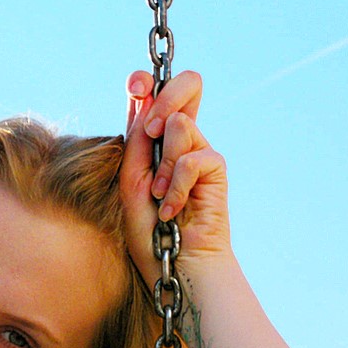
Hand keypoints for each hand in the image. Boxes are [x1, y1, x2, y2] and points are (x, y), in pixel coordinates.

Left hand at [120, 69, 236, 286]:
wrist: (174, 267)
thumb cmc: (148, 233)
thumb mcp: (130, 183)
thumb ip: (135, 142)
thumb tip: (140, 95)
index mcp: (157, 140)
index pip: (158, 94)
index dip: (148, 80)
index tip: (135, 85)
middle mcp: (182, 140)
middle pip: (188, 84)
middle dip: (165, 99)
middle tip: (148, 133)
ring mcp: (201, 152)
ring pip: (183, 124)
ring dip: (163, 164)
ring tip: (158, 195)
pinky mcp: (216, 170)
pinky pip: (194, 159)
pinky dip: (176, 186)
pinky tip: (172, 211)